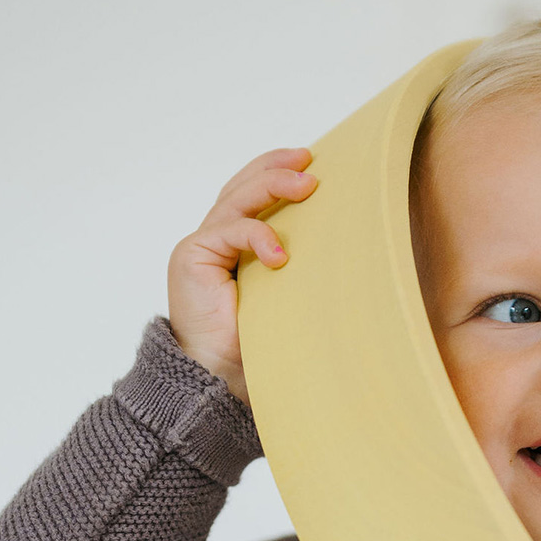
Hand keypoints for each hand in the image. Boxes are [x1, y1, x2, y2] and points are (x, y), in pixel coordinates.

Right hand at [168, 148, 317, 402]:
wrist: (219, 381)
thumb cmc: (258, 349)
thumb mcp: (288, 302)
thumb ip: (298, 273)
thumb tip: (348, 256)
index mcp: (235, 248)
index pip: (253, 198)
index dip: (277, 174)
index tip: (313, 163)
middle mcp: (215, 241)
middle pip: (242, 188)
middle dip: (275, 168)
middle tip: (309, 159)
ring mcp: (201, 246)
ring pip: (236, 201)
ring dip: (271, 186)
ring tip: (306, 183)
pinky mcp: (192, 257)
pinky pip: (229, 232)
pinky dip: (257, 237)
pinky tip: (281, 255)